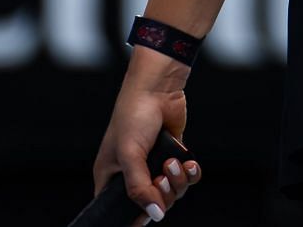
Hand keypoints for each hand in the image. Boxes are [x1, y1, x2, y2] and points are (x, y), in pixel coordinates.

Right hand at [92, 52, 201, 220]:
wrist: (158, 88)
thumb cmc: (133, 116)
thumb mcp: (130, 155)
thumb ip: (140, 188)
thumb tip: (155, 215)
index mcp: (111, 177)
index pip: (119, 210)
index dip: (134, 217)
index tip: (146, 216)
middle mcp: (133, 174)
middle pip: (152, 204)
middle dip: (163, 194)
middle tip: (162, 176)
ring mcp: (154, 166)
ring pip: (172, 192)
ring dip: (177, 181)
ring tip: (173, 162)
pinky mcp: (174, 156)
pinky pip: (187, 178)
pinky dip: (190, 173)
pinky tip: (188, 162)